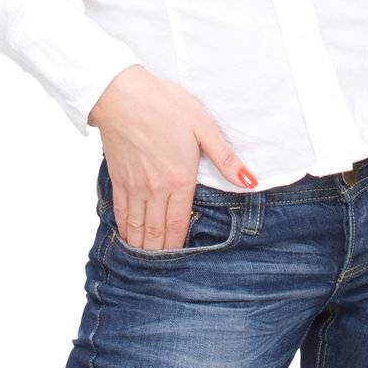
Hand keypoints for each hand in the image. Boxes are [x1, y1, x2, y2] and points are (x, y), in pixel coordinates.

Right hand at [87, 67, 257, 249]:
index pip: (179, 226)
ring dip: (143, 249)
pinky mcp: (118, 180)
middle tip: (166, 274)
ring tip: (149, 263)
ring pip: (137, 230)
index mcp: (179, 179)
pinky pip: (121, 215)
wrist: (122, 94)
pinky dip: (125, 232)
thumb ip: (225, 157)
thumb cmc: (164, 104)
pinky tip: (129, 239)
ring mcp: (134, 187)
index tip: (184, 263)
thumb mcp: (202, 125)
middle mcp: (155, 189)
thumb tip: (250, 180)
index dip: (181, 248)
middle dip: (162, 256)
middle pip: (156, 234)